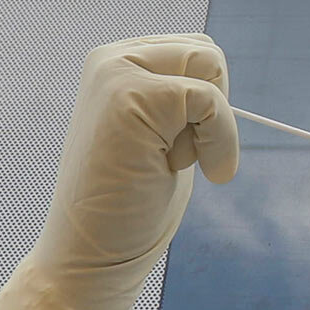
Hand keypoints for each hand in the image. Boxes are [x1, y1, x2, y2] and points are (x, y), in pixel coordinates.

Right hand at [34, 34, 237, 295]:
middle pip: (207, 53)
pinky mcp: (129, 97)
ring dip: (210, 125)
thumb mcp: (161, 136)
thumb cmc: (130, 206)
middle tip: (169, 157)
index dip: (206, 105)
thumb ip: (180, 97)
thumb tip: (216, 62)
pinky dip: (220, 141)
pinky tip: (203, 174)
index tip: (170, 148)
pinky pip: (211, 100)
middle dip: (211, 109)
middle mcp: (110, 59)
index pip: (195, 51)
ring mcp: (115, 75)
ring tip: (167, 162)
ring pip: (211, 68)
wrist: (90, 257)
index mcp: (115, 64)